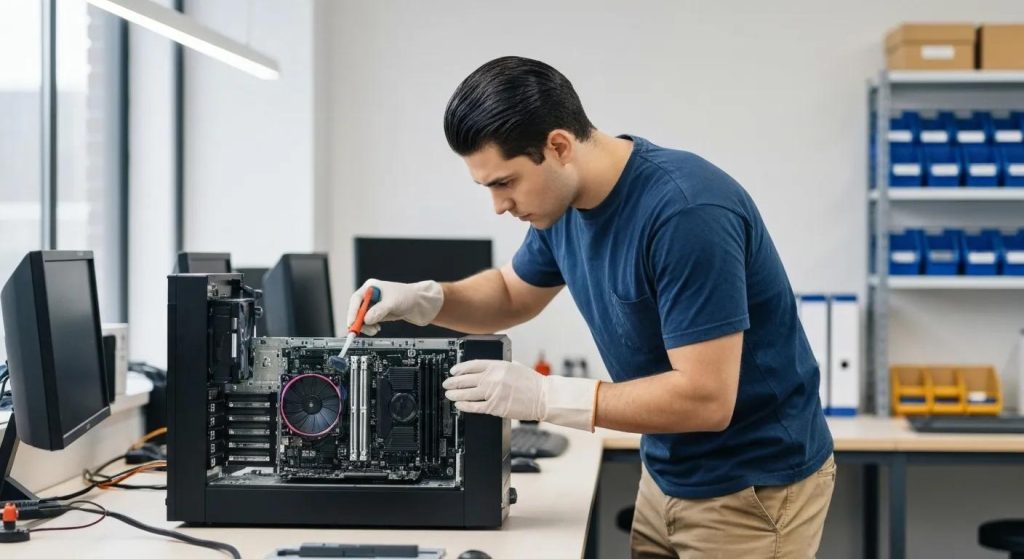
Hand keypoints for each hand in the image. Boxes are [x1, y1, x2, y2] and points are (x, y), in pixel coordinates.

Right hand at [346, 279, 443, 335]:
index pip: (356, 299)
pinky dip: (370, 327)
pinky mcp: (378, 314)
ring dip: (365, 326)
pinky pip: (368, 322)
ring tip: (374, 330)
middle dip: (359, 321)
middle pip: (357, 310)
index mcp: (371, 287)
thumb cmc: (408, 296)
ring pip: (362, 318)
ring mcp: (374, 305)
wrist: (420, 303)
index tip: (352, 323)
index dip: (352, 312)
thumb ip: (379, 310)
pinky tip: (376, 329)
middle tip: (361, 330)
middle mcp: (371, 296)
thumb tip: (366, 319)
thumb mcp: (393, 302)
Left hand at [442, 360, 601, 431]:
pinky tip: (459, 404)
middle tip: (447, 383)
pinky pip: (475, 406)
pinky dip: (465, 405)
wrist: (543, 397)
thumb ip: (500, 366)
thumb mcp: (515, 366)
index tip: (453, 370)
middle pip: (467, 379)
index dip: (460, 368)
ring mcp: (494, 393)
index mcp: (498, 365)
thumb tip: (486, 368)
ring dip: (456, 393)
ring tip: (449, 394)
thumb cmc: (532, 383)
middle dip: (454, 381)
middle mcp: (494, 378)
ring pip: (468, 393)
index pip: (473, 365)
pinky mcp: (496, 407)